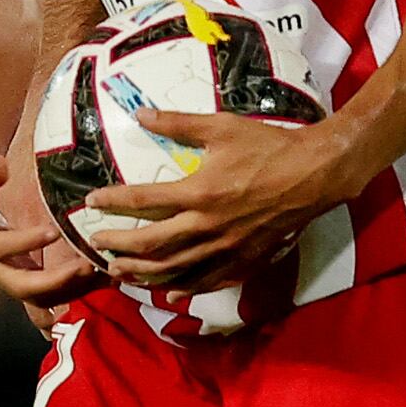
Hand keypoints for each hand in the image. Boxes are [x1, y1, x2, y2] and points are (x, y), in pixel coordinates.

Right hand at [0, 147, 94, 308]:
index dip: (24, 242)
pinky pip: (42, 296)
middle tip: (85, 267)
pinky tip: (96, 286)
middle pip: (18, 285)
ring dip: (68, 290)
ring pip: (35, 296)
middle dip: (53, 281)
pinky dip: (68, 294)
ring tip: (99, 275)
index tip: (53, 232)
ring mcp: (3, 274)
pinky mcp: (17, 277)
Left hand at [81, 109, 349, 288]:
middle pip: (152, 243)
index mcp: (200, 192)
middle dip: (119, 244)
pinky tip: (170, 292)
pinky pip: (211, 279)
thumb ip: (179, 123)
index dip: (112, 201)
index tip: (89, 201)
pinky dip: (187, 288)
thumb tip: (140, 114)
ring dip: (143, 272)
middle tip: (96, 244)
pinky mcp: (246, 257)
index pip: (143, 200)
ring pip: (176, 268)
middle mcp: (208, 224)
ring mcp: (227, 245)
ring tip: (119, 271)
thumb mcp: (222, 127)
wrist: (316, 172)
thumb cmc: (270, 146)